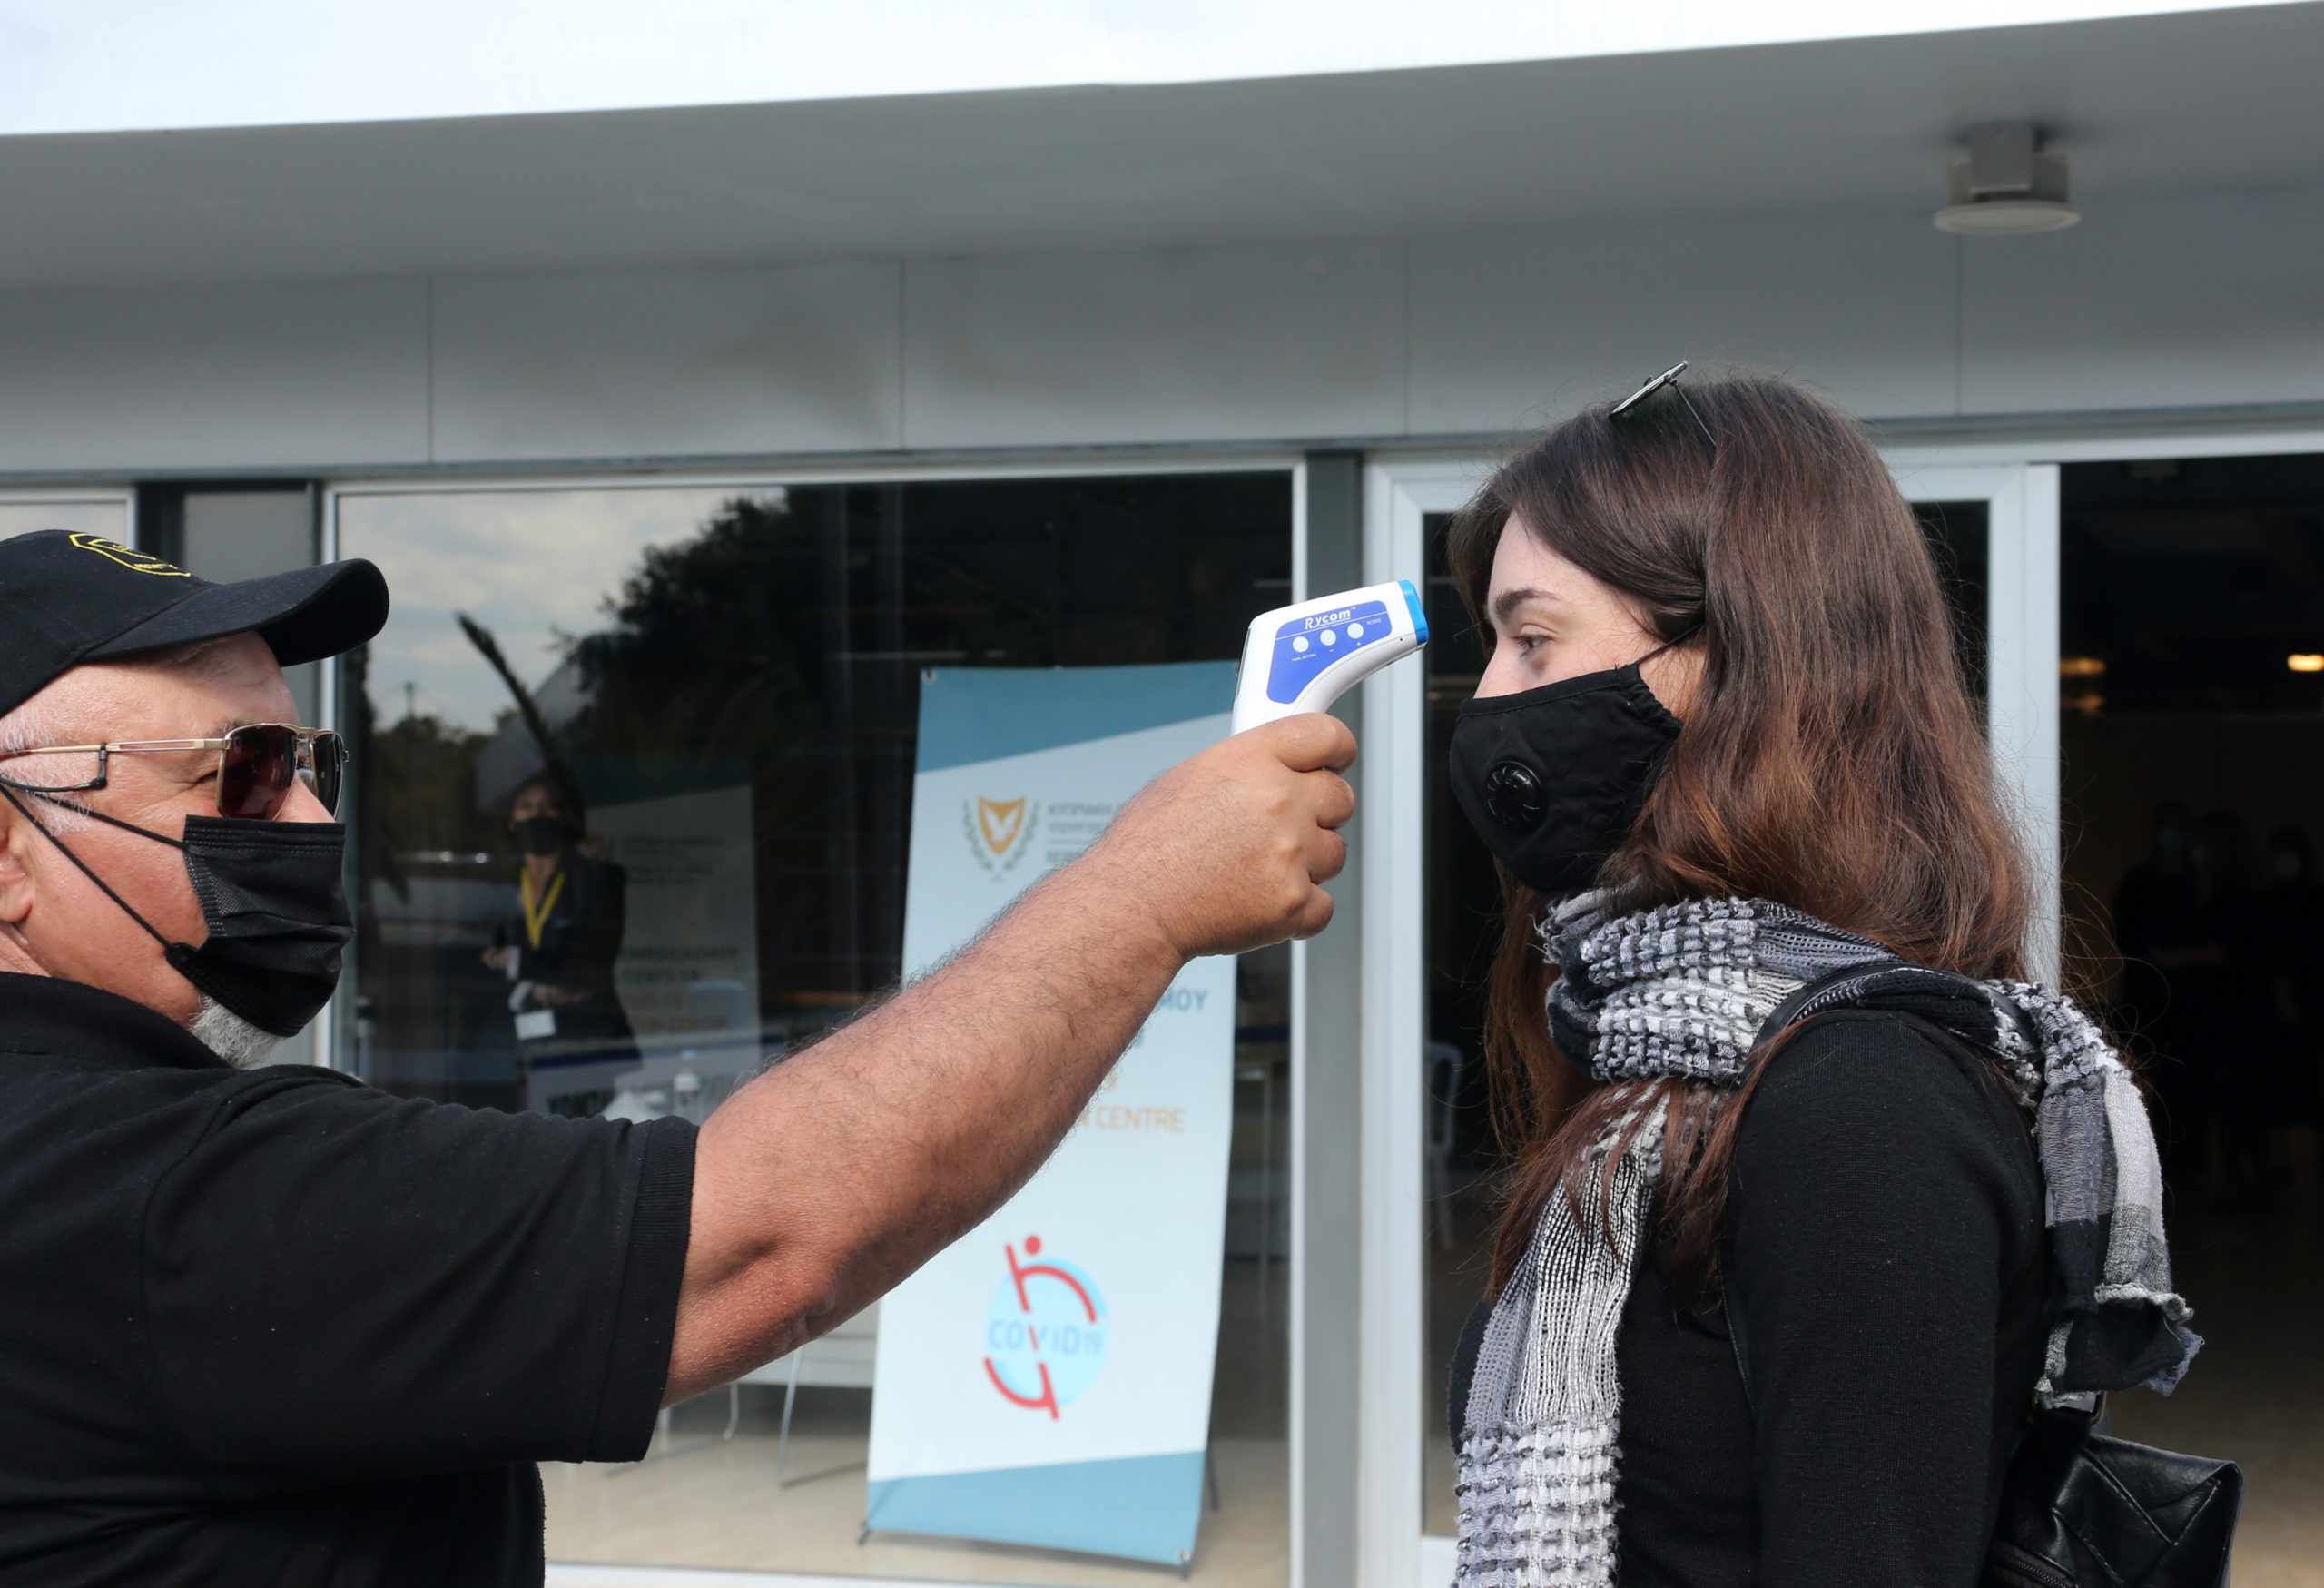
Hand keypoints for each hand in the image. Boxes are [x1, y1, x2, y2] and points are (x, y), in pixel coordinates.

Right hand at [1079, 713, 1356, 958]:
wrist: (1130, 909)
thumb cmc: (1144, 851)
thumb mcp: (1187, 779)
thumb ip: (1243, 768)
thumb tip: (1269, 770)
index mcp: (1250, 759)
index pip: (1327, 736)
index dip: (1337, 751)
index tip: (1337, 761)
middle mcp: (1277, 800)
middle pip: (1340, 797)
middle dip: (1319, 813)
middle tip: (1285, 829)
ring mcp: (1289, 852)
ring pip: (1334, 853)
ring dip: (1307, 864)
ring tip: (1254, 871)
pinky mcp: (1294, 902)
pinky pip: (1324, 905)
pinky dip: (1298, 910)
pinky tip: (1259, 903)